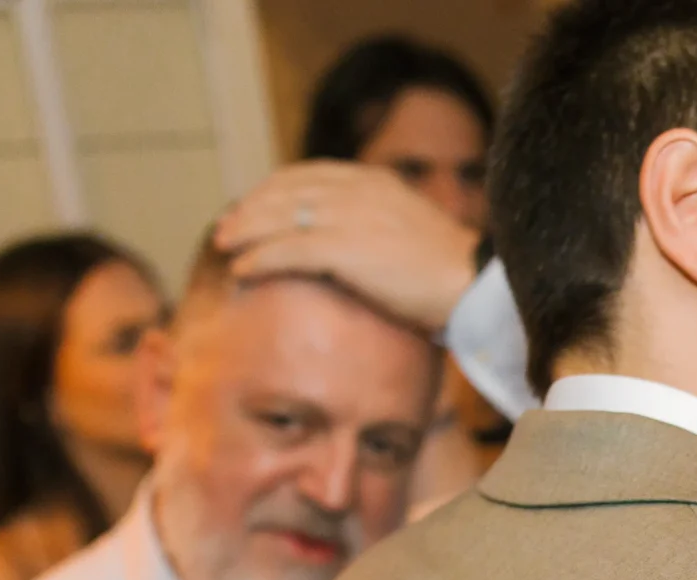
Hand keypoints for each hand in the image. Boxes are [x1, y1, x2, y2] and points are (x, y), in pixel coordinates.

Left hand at [213, 162, 476, 333]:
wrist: (472, 286)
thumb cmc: (449, 273)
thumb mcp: (410, 229)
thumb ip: (378, 223)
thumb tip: (357, 244)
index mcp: (373, 181)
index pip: (307, 175)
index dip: (272, 190)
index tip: (252, 206)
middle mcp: (356, 191)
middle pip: (285, 192)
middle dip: (250, 209)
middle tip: (225, 227)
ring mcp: (348, 218)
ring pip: (279, 218)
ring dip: (244, 231)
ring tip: (224, 245)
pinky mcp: (343, 249)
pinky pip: (286, 251)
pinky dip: (258, 258)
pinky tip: (240, 269)